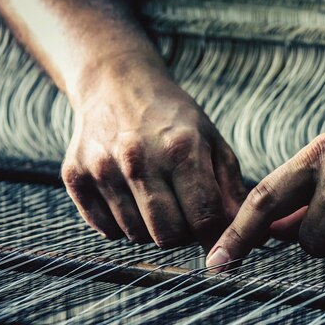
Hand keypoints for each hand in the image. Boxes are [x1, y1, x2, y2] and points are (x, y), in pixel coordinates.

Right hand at [61, 55, 245, 250]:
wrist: (116, 85)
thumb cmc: (173, 119)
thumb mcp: (212, 143)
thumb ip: (231, 191)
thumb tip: (249, 236)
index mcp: (180, 149)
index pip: (203, 220)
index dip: (214, 238)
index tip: (216, 239)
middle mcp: (138, 160)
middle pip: (168, 236)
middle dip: (183, 234)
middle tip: (184, 213)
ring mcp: (102, 169)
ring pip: (136, 236)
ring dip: (152, 228)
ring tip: (156, 198)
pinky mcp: (75, 177)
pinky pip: (106, 230)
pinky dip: (122, 224)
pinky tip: (130, 197)